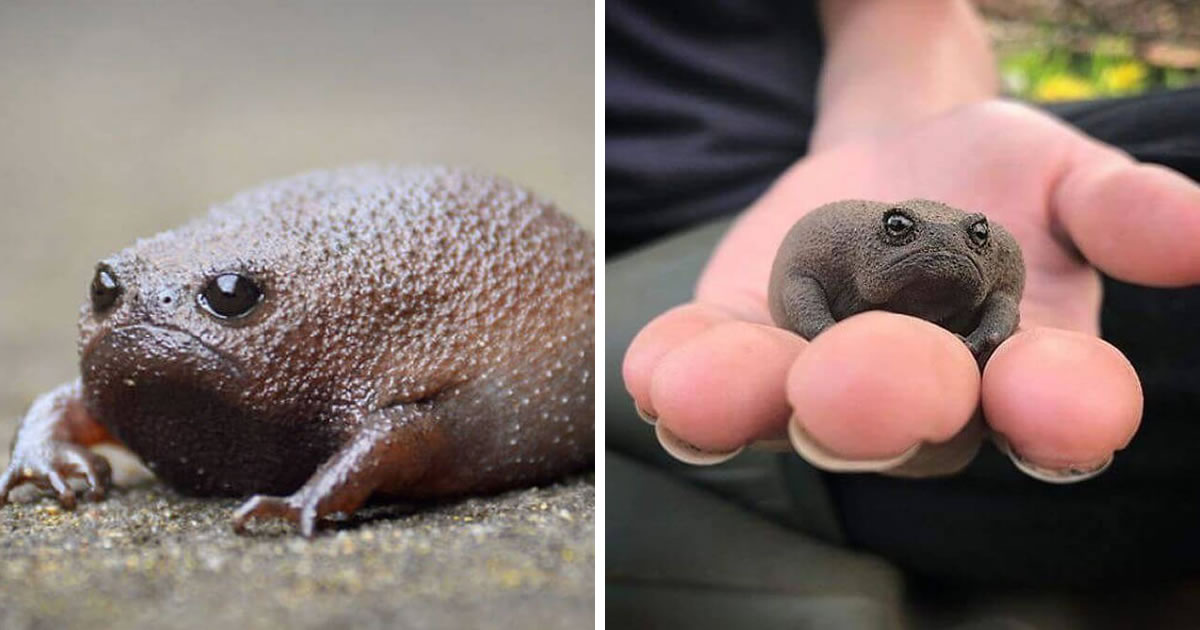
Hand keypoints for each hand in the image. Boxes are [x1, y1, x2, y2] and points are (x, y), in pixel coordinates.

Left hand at [624, 100, 1198, 476]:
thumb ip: (1119, 209)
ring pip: (786, 416)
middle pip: (908, 426)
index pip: (1051, 410)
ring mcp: (816, 385)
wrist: (893, 166)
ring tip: (710, 387)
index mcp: (1017, 373)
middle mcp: (918, 403)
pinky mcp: (737, 353)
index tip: (1069, 403)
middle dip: (885, 403)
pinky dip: (677, 379)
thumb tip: (1195, 233)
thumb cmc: (990, 186)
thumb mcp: (1061, 179)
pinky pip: (701, 380)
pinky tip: (661, 371)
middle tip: (859, 381)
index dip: (1062, 411)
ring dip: (749, 405)